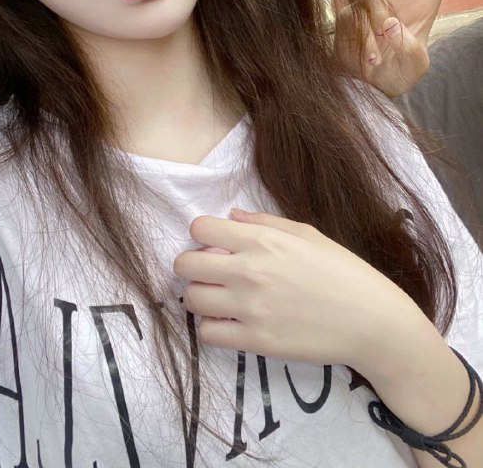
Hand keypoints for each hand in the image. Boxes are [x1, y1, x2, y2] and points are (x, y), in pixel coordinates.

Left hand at [174, 209, 423, 372]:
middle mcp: (250, 271)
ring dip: (200, 296)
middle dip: (192, 265)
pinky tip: (230, 322)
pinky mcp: (256, 342)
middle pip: (186, 265)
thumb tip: (231, 216)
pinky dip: (212, 327)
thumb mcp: (308, 234)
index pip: (200, 228)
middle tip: (210, 272)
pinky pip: (207, 334)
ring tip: (219, 298)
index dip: (203, 235)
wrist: (373, 321)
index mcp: (263, 240)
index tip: (214, 244)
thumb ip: (264, 222)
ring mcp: (251, 309)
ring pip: (191, 300)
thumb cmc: (344, 272)